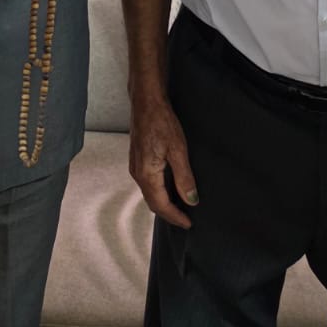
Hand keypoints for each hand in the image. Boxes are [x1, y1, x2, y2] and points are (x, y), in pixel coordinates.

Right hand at [129, 92, 198, 228]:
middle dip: (169, 213)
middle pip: (152, 202)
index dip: (175, 216)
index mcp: (147, 174)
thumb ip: (184, 178)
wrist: (146, 102)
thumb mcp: (178, 150)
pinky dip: (158, 192)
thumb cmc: (162, 122)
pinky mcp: (137, 160)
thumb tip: (191, 200)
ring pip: (149, 193)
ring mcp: (135, 167)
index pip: (161, 205)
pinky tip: (169, 189)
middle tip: (185, 219)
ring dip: (163, 203)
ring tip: (180, 207)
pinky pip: (147, 184)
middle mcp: (137, 174)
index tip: (188, 224)